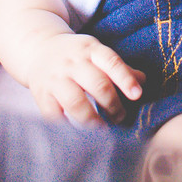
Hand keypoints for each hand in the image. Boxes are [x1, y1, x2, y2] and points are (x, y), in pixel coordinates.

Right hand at [24, 33, 144, 125]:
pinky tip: (78, 133)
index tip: (137, 95)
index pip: (111, 62)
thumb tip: (142, 81)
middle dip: (113, 105)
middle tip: (120, 116)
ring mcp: (56, 78)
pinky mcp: (41, 94)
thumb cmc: (76, 55)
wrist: (38, 48)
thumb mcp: (96, 53)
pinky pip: (54, 114)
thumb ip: (119, 68)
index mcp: (90, 49)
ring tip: (102, 128)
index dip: (126, 79)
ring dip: (92, 119)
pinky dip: (67, 126)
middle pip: (97, 84)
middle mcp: (73, 63)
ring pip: (76, 102)